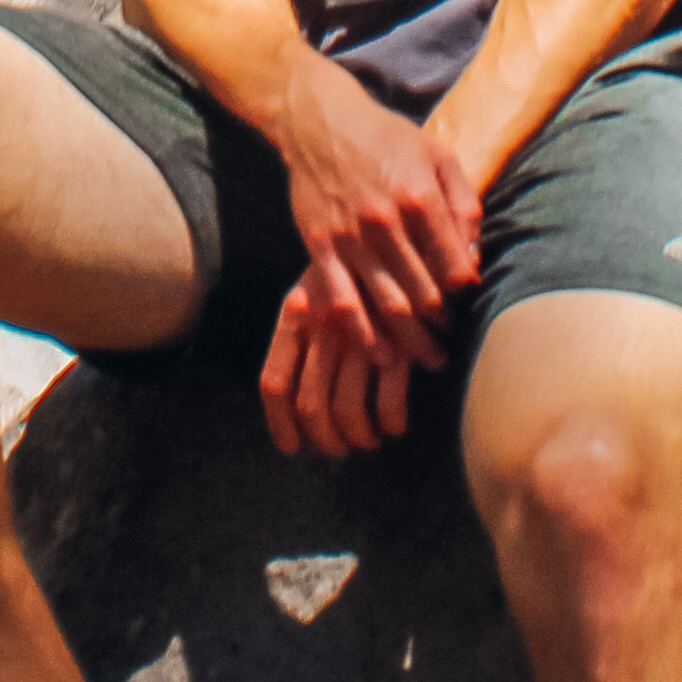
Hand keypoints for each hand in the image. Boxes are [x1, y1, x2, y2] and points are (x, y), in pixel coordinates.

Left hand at [260, 266, 438, 456]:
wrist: (406, 233)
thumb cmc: (357, 267)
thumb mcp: (316, 289)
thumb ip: (301, 335)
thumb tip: (297, 402)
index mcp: (296, 316)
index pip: (275, 383)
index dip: (280, 424)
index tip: (293, 447)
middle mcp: (324, 330)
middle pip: (313, 407)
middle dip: (326, 440)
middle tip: (340, 448)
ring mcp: (362, 338)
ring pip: (349, 413)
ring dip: (359, 438)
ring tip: (370, 439)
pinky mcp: (401, 345)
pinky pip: (389, 404)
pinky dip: (391, 423)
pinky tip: (396, 425)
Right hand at [264, 45, 483, 349]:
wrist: (320, 122)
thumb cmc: (387, 138)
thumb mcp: (438, 154)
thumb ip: (463, 203)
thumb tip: (473, 256)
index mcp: (420, 197)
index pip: (453, 267)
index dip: (463, 291)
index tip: (465, 299)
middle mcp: (386, 221)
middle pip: (423, 295)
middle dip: (441, 325)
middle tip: (449, 342)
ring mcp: (350, 237)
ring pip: (387, 306)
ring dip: (410, 341)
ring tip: (426, 357)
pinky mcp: (320, 247)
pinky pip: (342, 302)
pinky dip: (363, 334)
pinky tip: (379, 351)